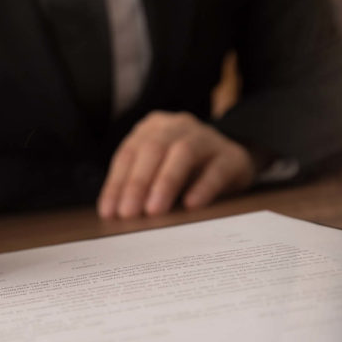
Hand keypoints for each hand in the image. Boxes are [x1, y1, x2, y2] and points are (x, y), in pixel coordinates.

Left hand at [97, 111, 256, 218]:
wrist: (232, 163)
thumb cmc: (185, 171)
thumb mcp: (157, 172)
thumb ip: (138, 187)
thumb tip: (115, 214)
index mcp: (153, 128)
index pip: (129, 154)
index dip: (117, 183)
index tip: (109, 212)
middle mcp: (178, 127)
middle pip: (153, 149)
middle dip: (137, 183)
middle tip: (128, 213)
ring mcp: (207, 137)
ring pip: (183, 153)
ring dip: (165, 182)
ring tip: (154, 211)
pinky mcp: (232, 156)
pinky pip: (217, 169)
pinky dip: (203, 187)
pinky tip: (191, 205)